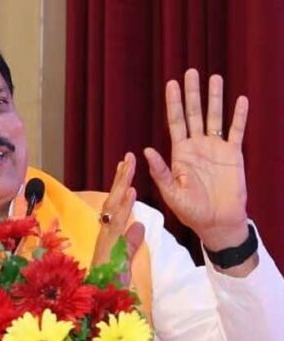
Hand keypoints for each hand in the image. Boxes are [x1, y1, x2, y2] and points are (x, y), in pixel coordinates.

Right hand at [91, 153, 144, 286]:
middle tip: (128, 157)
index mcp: (108, 235)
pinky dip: (124, 206)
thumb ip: (132, 243)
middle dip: (120, 178)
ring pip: (113, 207)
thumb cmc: (111, 285)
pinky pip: (117, 222)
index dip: (119, 186)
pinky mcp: (108, 246)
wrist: (102, 303)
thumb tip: (140, 226)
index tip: (125, 168)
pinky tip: (131, 191)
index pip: (114, 205)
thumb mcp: (125, 261)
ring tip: (129, 165)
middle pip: (112, 200)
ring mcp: (105, 238)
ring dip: (121, 185)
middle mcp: (104, 233)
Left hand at [143, 69, 249, 250]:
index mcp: (180, 154)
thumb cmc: (191, 211)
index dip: (173, 103)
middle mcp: (197, 147)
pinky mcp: (234, 155)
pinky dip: (239, 116)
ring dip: (215, 98)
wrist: (217, 222)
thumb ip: (161, 171)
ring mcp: (216, 149)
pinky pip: (237, 131)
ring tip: (214, 78)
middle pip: (194, 114)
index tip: (171, 83)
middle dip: (192, 93)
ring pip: (215, 117)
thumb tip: (146, 150)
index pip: (175, 122)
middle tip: (191, 71)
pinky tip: (240, 100)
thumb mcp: (172, 193)